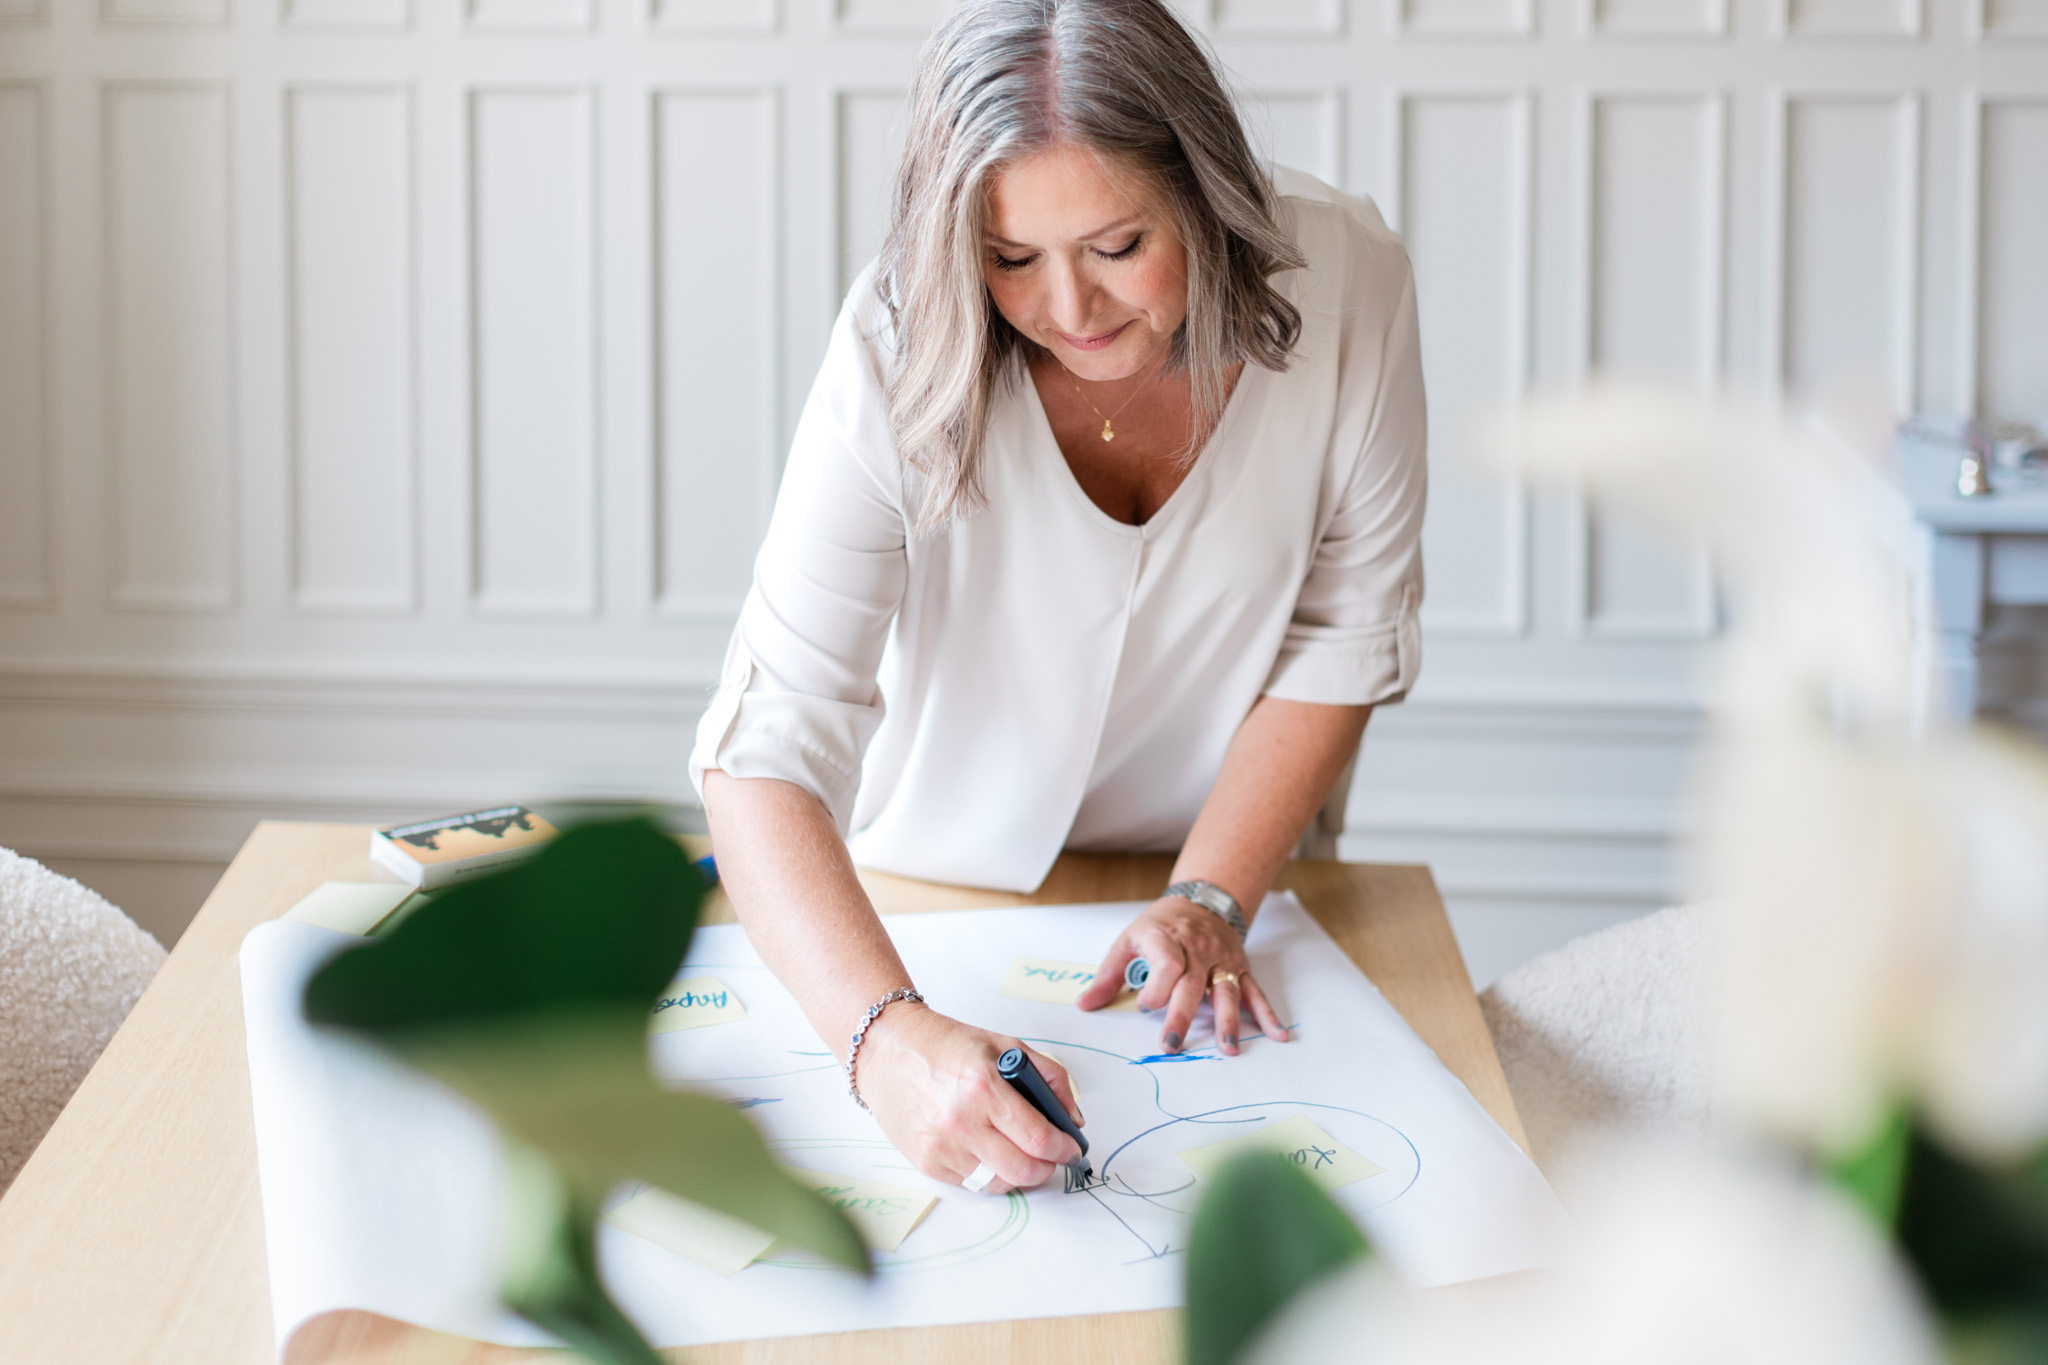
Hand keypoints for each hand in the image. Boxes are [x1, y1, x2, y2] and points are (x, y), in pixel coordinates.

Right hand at [851, 1003, 1084, 1193]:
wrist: (887, 1051)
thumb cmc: (946, 1045)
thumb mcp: (1004, 1045)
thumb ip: (1048, 1077)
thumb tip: (1072, 1118)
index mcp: (984, 1088)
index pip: (1039, 1138)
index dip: (1064, 1148)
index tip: (1072, 1147)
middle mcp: (960, 1122)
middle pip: (1022, 1170)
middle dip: (1047, 1168)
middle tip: (1052, 1156)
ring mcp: (940, 1147)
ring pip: (998, 1183)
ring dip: (1018, 1174)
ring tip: (1020, 1154)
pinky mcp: (926, 1163)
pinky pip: (971, 1184)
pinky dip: (988, 1173)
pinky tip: (988, 1150)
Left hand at [1075, 895, 1289, 1055]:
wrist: (1200, 901)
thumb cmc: (1159, 927)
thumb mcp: (1128, 942)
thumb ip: (1107, 976)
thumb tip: (1085, 1006)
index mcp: (1165, 939)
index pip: (1166, 964)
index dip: (1156, 988)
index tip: (1144, 1006)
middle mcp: (1197, 948)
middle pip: (1191, 985)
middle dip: (1181, 1016)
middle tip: (1170, 1046)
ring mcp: (1222, 959)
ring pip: (1225, 990)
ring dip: (1228, 1021)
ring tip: (1228, 1049)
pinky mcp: (1239, 967)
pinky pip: (1253, 992)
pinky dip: (1266, 1014)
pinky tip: (1276, 1035)